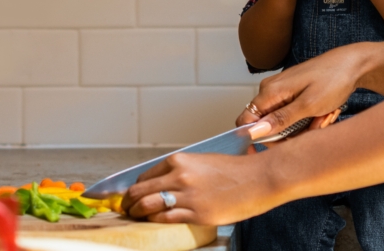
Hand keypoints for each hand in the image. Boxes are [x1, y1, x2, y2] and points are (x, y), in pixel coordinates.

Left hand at [122, 152, 280, 225]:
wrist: (258, 179)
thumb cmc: (235, 170)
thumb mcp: (202, 161)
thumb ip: (182, 171)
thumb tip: (164, 183)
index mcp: (179, 160)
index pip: (145, 175)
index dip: (134, 188)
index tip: (131, 194)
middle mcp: (179, 176)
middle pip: (140, 191)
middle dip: (128, 202)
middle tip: (125, 208)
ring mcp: (187, 196)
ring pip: (147, 206)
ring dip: (136, 213)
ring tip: (134, 217)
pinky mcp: (196, 214)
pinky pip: (165, 218)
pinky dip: (154, 221)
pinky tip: (152, 222)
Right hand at [236, 44, 383, 133]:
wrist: (353, 64)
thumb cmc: (333, 79)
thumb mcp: (309, 105)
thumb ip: (281, 120)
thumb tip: (256, 131)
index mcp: (270, 91)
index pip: (246, 121)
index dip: (254, 139)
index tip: (274, 151)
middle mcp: (271, 90)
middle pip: (268, 126)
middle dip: (291, 134)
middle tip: (314, 127)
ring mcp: (282, 92)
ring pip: (283, 123)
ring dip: (304, 128)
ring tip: (323, 117)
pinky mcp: (292, 94)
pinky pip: (293, 116)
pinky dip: (308, 120)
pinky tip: (322, 114)